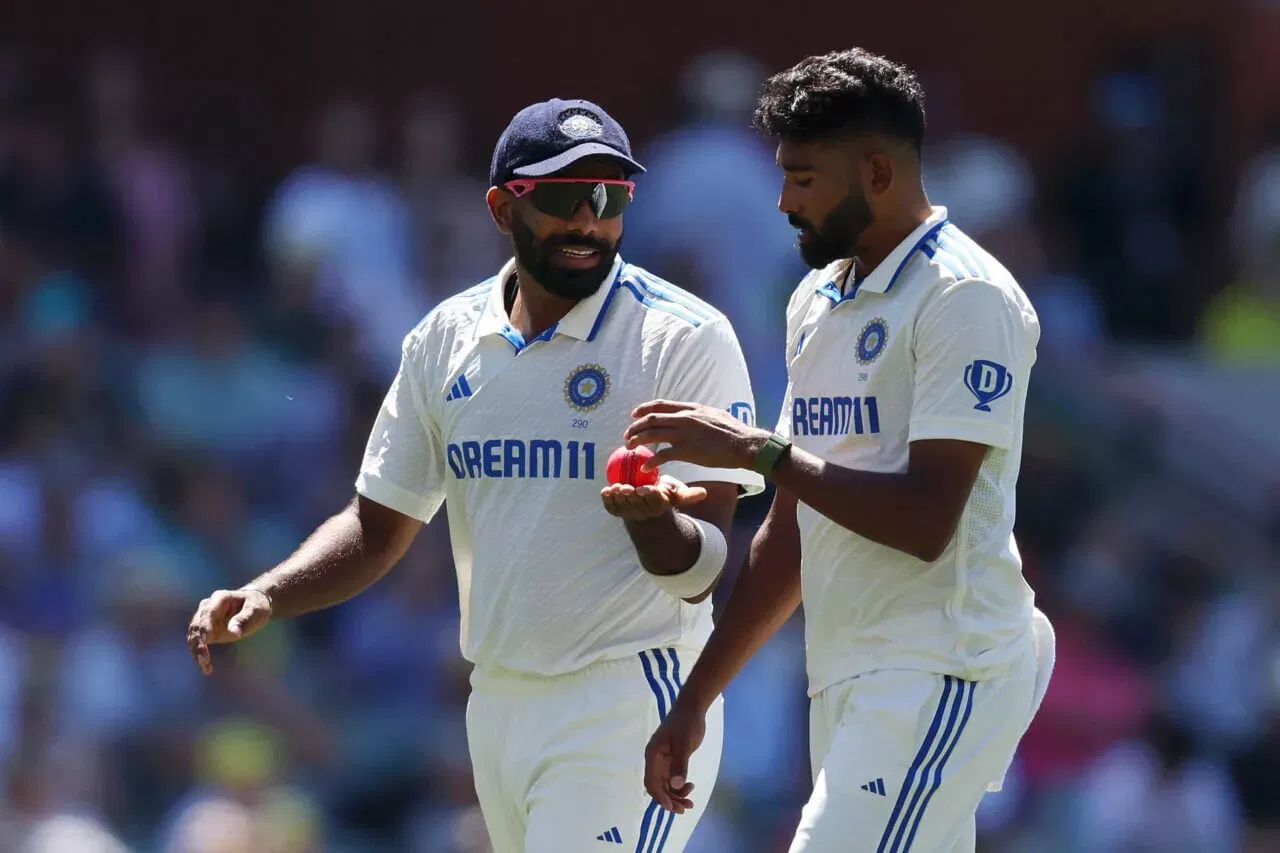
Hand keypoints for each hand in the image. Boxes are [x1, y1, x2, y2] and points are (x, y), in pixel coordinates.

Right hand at [186, 588, 272, 674]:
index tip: (206, 640)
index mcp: (220, 598)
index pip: (208, 612)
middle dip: (198, 643)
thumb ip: (244, 619)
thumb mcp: (255, 610)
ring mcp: (205, 620)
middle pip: (197, 626)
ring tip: (205, 666)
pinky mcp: (206, 632)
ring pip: (194, 636)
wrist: (254, 606)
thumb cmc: (256, 606)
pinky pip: (198, 643)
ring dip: (196, 651)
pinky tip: (207, 668)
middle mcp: (207, 607)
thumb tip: (234, 632)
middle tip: (204, 659)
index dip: (205, 626)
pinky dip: (200, 655)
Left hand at [600, 474, 706, 520]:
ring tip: (613, 488)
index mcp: (659, 505)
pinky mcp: (618, 513)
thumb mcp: (676, 493)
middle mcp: (645, 512)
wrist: (647, 508)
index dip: (649, 494)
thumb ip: (687, 494)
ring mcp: (630, 513)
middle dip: (631, 496)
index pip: (655, 499)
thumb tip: (704, 493)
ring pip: (624, 506)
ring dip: (618, 499)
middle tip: (625, 487)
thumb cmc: (663, 494)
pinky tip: (604, 491)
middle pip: (637, 503)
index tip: (644, 488)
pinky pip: (612, 508)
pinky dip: (608, 501)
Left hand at [625, 400, 769, 470]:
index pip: (661, 405)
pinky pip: (662, 455)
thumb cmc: (734, 431)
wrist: (744, 444)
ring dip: (638, 441)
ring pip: (652, 435)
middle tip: (628, 434)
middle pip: (651, 419)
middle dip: (635, 427)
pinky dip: (651, 461)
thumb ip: (700, 414)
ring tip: (630, 447)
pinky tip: (645, 466)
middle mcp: (685, 419)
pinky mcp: (687, 451)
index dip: (644, 409)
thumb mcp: (715, 414)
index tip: (634, 414)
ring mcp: (685, 435)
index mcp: (691, 409)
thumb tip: (695, 413)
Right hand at [644, 702, 706, 813]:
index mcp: (653, 755)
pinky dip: (679, 787)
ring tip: (690, 803)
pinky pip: (672, 778)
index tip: (671, 807)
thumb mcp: (685, 745)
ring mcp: (662, 761)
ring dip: (675, 796)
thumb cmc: (687, 724)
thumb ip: (680, 764)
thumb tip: (676, 785)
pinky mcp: (671, 760)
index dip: (659, 796)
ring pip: (665, 785)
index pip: (651, 782)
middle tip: (685, 808)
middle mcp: (655, 760)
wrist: (692, 708)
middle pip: (658, 786)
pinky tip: (690, 787)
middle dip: (670, 800)